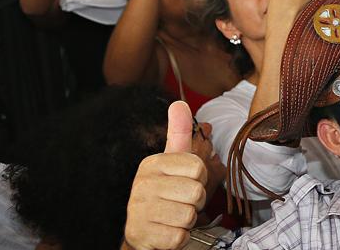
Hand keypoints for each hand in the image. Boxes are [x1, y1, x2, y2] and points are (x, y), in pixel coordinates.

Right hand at [124, 101, 207, 249]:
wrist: (141, 232)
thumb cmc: (163, 194)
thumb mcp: (171, 161)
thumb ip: (179, 133)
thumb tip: (179, 103)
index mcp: (152, 164)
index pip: (198, 167)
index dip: (199, 179)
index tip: (185, 182)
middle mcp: (142, 185)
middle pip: (196, 192)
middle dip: (195, 202)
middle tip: (180, 202)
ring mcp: (140, 211)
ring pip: (189, 215)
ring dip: (187, 221)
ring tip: (172, 217)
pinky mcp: (143, 235)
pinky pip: (180, 236)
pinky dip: (179, 237)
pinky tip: (166, 231)